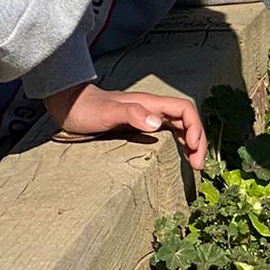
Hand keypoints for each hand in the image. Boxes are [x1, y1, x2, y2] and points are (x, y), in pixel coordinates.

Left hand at [43, 82, 207, 169]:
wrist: (70, 106)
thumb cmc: (86, 109)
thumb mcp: (107, 113)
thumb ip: (131, 114)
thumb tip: (157, 124)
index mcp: (150, 104)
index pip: (184, 110)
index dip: (194, 127)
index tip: (192, 148)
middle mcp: (153, 109)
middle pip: (187, 120)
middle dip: (198, 140)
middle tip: (199, 165)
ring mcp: (148, 117)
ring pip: (180, 128)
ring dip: (192, 144)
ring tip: (195, 164)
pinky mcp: (141, 127)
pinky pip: (169, 134)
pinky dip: (179, 145)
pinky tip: (179, 157)